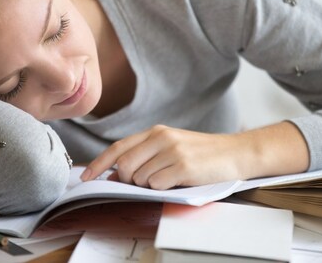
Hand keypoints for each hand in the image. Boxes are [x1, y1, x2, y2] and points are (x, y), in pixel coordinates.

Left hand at [81, 125, 247, 189]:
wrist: (236, 153)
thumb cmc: (203, 154)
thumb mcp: (172, 146)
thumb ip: (146, 155)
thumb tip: (116, 174)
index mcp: (156, 132)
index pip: (118, 147)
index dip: (99, 163)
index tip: (85, 177)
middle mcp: (161, 138)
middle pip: (124, 165)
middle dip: (128, 180)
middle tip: (145, 182)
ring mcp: (172, 151)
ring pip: (139, 178)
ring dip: (149, 185)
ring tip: (169, 178)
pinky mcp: (183, 166)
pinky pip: (156, 185)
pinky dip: (162, 189)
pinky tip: (178, 182)